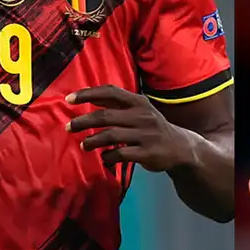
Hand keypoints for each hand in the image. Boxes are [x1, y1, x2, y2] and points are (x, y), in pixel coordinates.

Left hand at [66, 85, 192, 172]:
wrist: (180, 148)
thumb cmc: (152, 127)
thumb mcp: (139, 110)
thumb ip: (116, 104)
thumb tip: (88, 96)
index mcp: (138, 102)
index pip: (110, 92)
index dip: (88, 94)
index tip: (69, 99)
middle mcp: (142, 116)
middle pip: (106, 116)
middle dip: (84, 121)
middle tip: (69, 127)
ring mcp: (145, 135)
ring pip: (111, 136)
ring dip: (92, 141)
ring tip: (83, 145)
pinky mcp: (147, 153)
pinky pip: (120, 154)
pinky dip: (107, 156)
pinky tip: (104, 157)